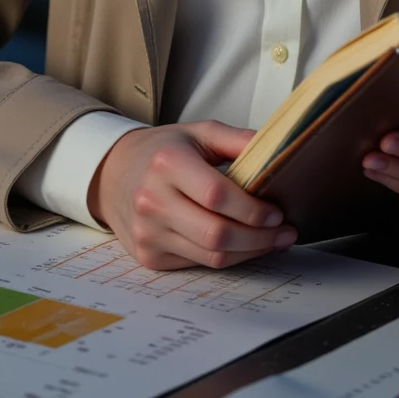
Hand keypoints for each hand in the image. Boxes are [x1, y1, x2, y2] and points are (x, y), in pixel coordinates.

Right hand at [90, 120, 297, 270]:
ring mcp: (148, 233)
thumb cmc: (162, 151)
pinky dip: (228, 258)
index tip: (277, 212)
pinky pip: (199, 264)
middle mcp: (153, 200)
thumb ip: (237, 140)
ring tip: (273, 241)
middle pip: (216, 234)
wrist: (114, 173)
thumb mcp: (198, 133)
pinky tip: (244, 246)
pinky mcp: (149, 256)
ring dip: (250, 252)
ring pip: (211, 257)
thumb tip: (279, 151)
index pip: (216, 195)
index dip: (252, 209)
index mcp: (167, 163)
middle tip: (285, 232)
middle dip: (259, 238)